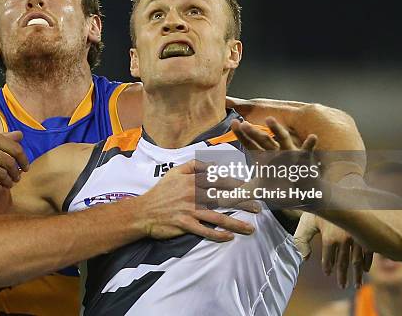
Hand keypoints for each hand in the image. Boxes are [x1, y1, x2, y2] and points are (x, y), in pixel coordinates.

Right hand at [0, 130, 29, 193]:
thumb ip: (2, 137)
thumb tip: (21, 135)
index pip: (15, 149)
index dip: (24, 160)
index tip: (25, 167)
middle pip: (11, 163)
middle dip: (16, 173)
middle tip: (17, 178)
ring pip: (3, 175)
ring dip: (8, 182)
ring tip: (9, 184)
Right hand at [138, 160, 257, 241]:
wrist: (143, 211)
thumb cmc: (161, 191)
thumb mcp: (175, 172)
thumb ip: (195, 165)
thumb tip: (214, 164)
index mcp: (193, 180)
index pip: (220, 180)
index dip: (237, 184)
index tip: (252, 187)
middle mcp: (193, 194)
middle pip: (223, 198)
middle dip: (243, 203)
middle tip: (259, 208)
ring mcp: (189, 210)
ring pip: (217, 216)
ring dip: (236, 223)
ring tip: (251, 228)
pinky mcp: (185, 224)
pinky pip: (204, 231)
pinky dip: (217, 235)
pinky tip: (229, 238)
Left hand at [230, 117, 324, 208]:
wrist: (299, 194)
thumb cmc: (278, 187)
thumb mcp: (257, 191)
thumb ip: (239, 194)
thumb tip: (220, 200)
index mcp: (263, 156)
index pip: (250, 143)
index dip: (242, 135)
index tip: (234, 123)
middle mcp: (275, 151)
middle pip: (263, 140)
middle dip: (254, 133)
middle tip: (244, 124)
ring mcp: (290, 154)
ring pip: (283, 139)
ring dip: (277, 130)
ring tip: (269, 120)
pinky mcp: (304, 160)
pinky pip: (307, 151)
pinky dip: (309, 144)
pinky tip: (312, 137)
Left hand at [294, 213, 372, 288]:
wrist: (334, 193)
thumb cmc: (318, 208)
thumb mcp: (306, 223)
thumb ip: (301, 241)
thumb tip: (304, 259)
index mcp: (329, 237)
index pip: (328, 258)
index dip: (327, 266)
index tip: (328, 274)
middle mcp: (344, 239)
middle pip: (343, 262)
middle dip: (343, 275)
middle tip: (343, 286)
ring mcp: (356, 236)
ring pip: (357, 259)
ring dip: (356, 273)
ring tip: (356, 285)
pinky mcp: (365, 232)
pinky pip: (368, 251)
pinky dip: (367, 261)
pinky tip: (365, 269)